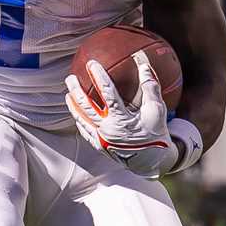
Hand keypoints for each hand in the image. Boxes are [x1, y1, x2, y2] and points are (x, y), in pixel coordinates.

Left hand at [65, 52, 177, 177]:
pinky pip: (85, 132)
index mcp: (122, 120)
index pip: (107, 93)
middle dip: (76, 90)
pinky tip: (76, 114)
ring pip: (82, 119)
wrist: (152, 161)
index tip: (92, 64)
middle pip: (86, 107)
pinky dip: (80, 121)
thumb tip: (144, 65)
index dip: (99, 77)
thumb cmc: (155, 134)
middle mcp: (108, 130)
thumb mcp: (157, 110)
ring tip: (68, 94)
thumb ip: (150, 87)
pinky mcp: (100, 147)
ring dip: (73, 106)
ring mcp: (102, 140)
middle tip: (70, 78)